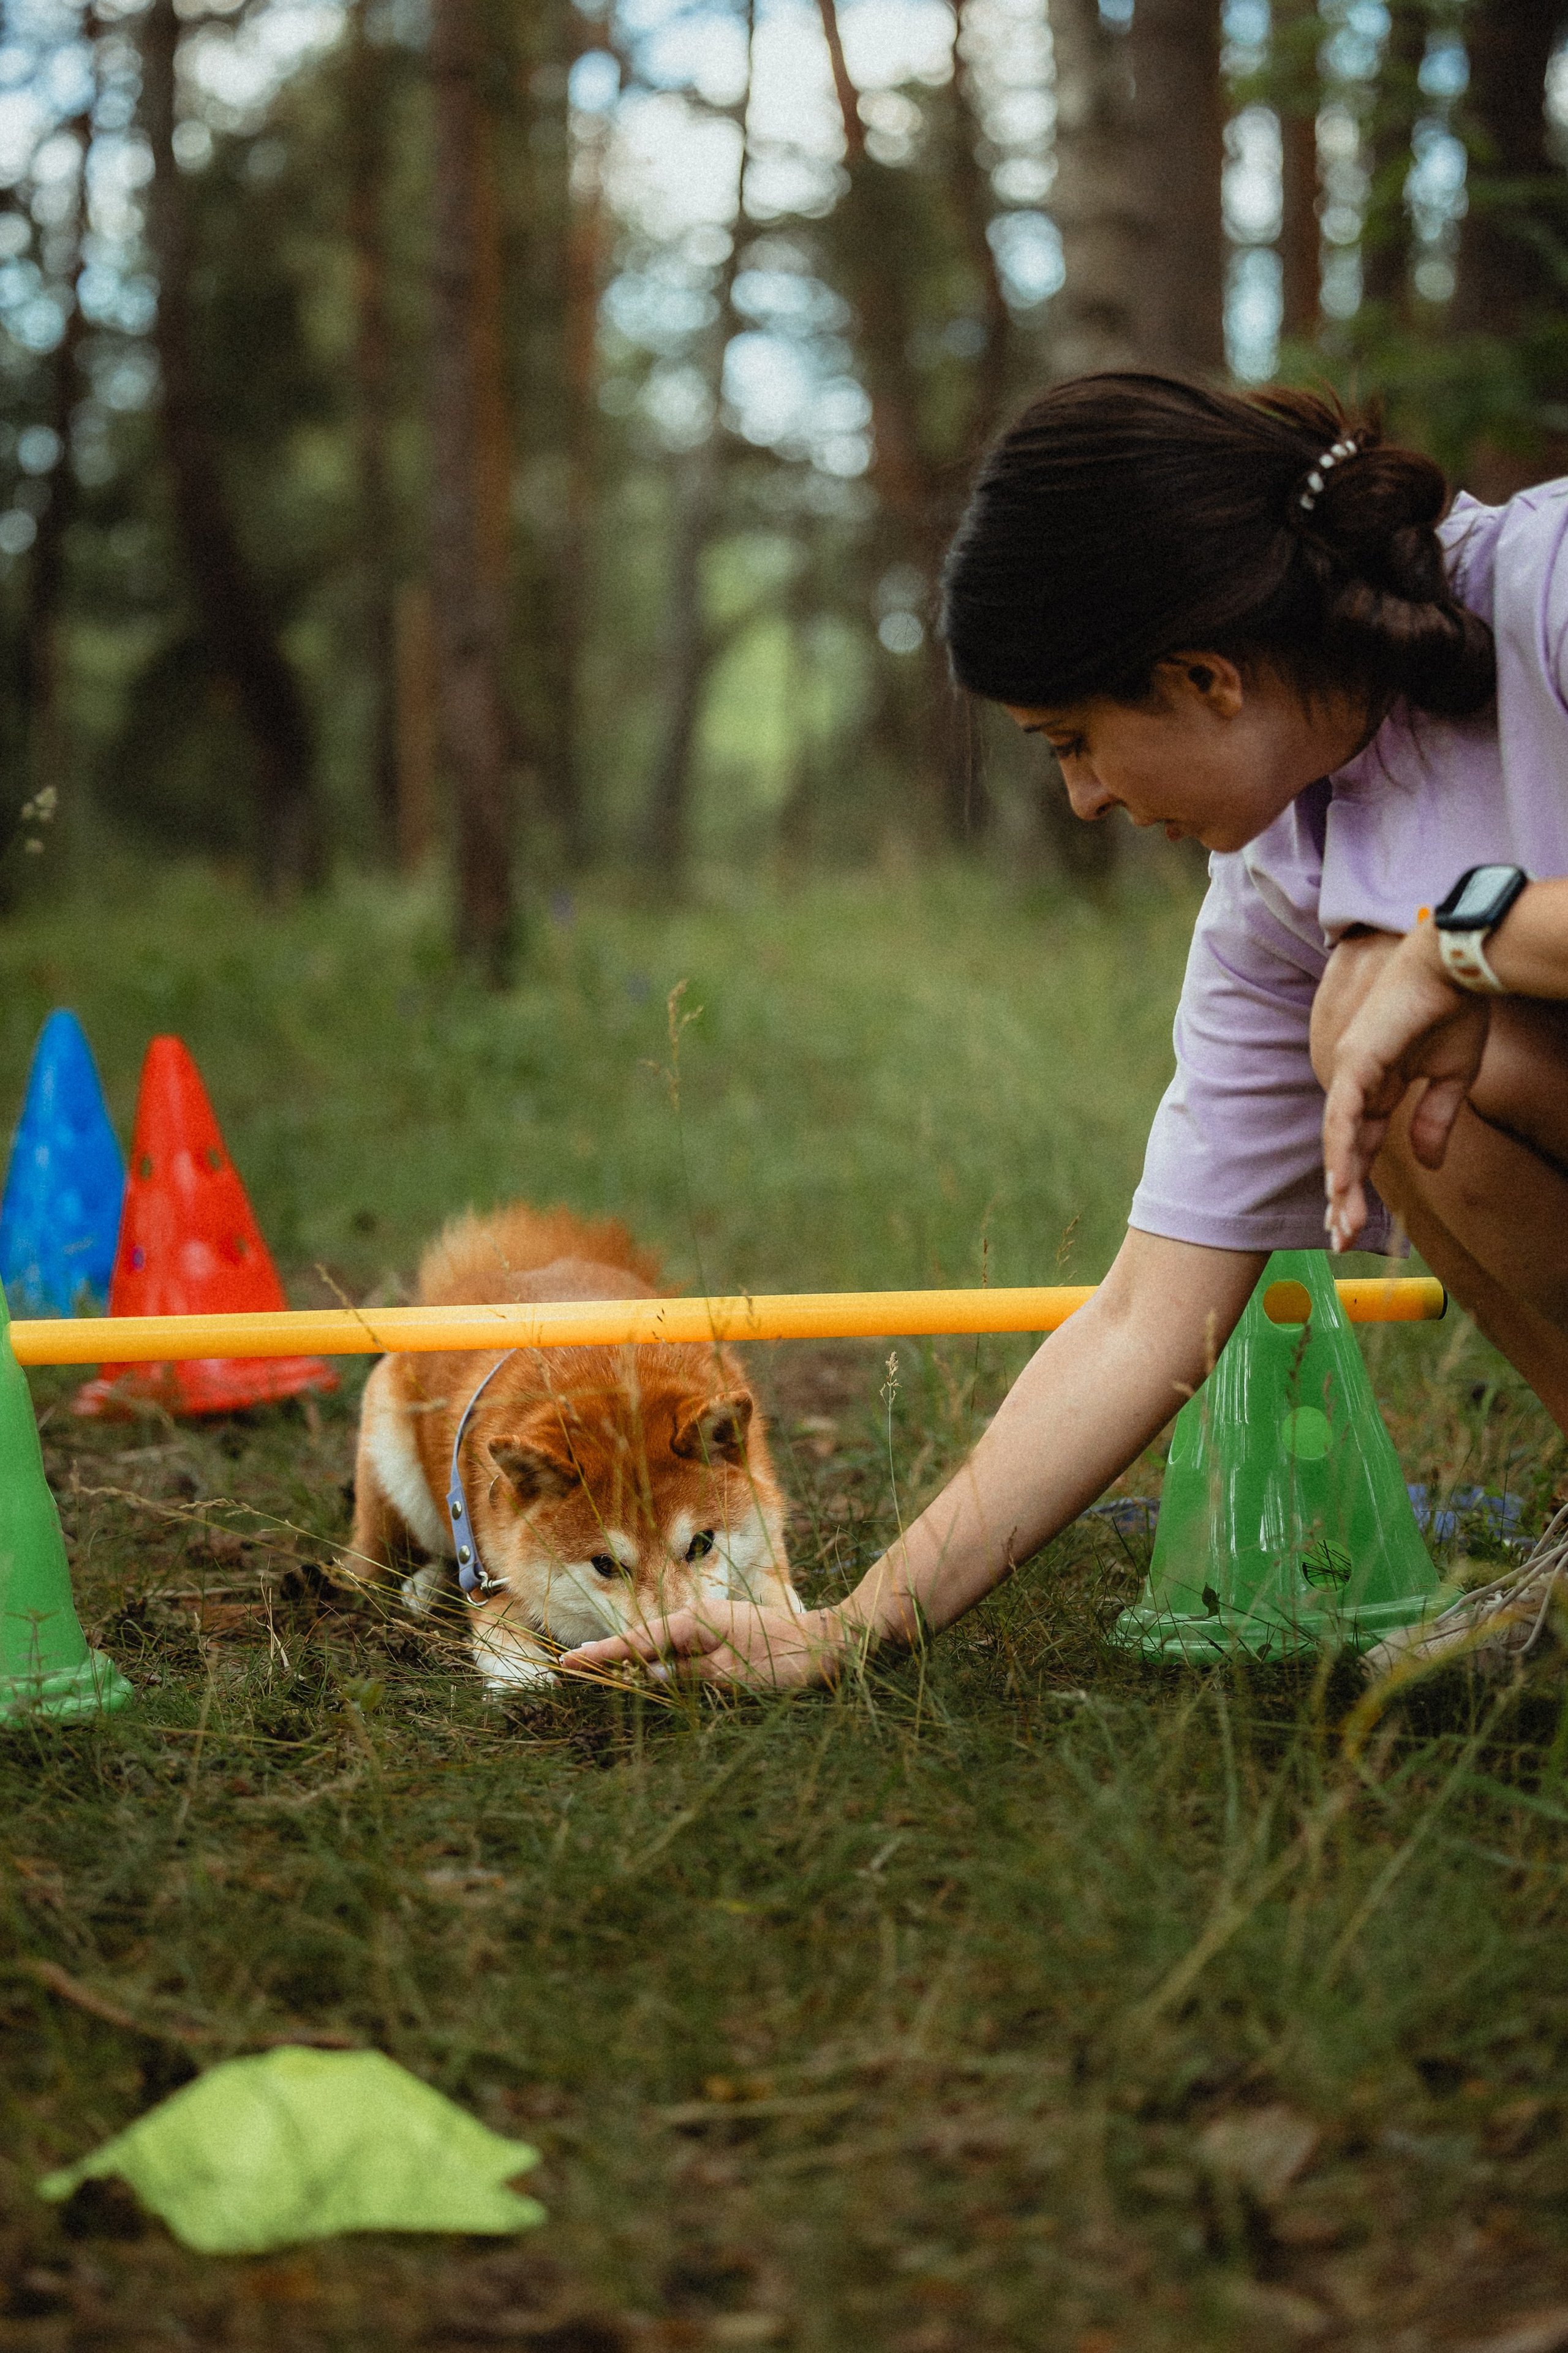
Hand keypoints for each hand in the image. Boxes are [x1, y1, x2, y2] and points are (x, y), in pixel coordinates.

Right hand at [559, 1603, 850, 1689]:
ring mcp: (713, 1629)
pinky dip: (664, 1666)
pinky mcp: (725, 1641)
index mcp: (696, 1623)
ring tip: (604, 1672)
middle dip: (612, 1657)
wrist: (832, 1647)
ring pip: (664, 1650)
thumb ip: (688, 1676)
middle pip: (646, 1643)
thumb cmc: (786, 1662)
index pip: (638, 1643)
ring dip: (637, 1663)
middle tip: (574, 1668)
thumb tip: (651, 1676)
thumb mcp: (732, 1676)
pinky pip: (684, 1655)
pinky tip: (654, 1674)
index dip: (601, 1656)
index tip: (568, 1662)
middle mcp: (700, 1620)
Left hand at [1321, 922, 1490, 1249]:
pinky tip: (1339, 1183)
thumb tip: (1428, 1163)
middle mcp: (1357, 1083)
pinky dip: (1340, 1151)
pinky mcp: (1355, 1063)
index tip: (1355, 1222)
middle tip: (1339, 1237)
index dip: (1358, 1182)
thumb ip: (1434, 1120)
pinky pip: (1343, 1117)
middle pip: (1343, 1150)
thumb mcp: (1450, 1079)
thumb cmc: (1454, 1011)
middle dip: (1342, 1196)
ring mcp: (1351, 1073)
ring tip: (1340, 1225)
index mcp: (1379, 1087)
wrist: (1456, 968)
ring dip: (1340, 1185)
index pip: (1360, 1144)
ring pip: (1339, 1141)